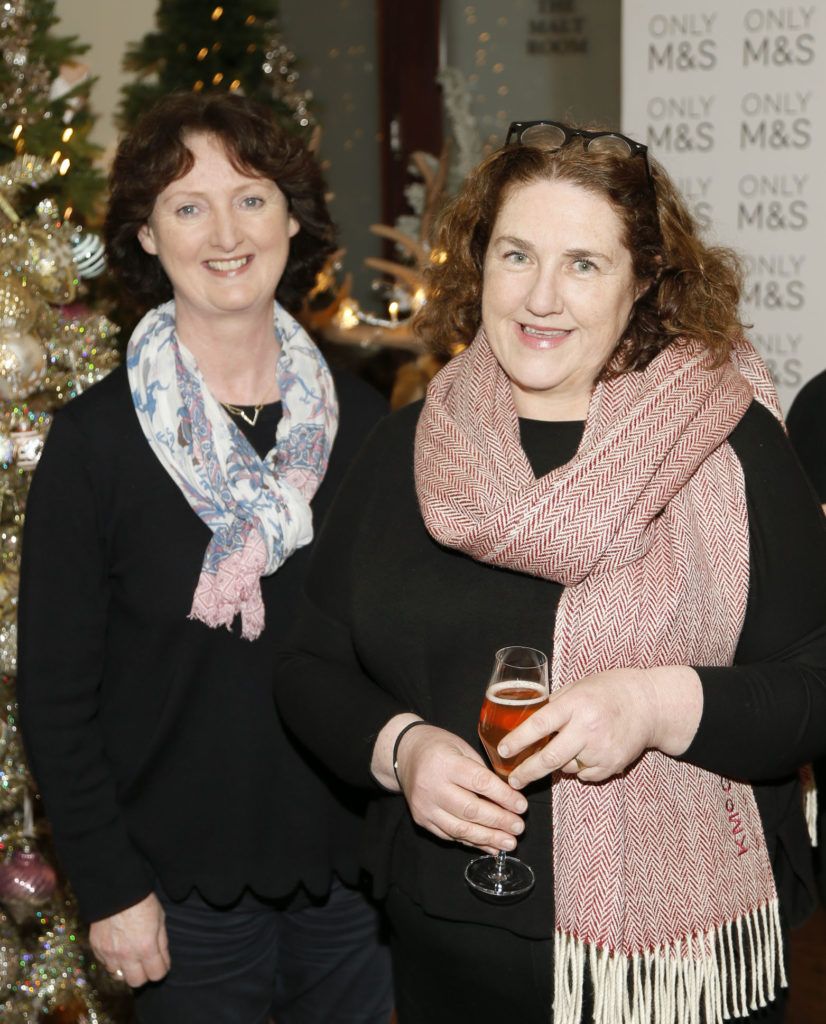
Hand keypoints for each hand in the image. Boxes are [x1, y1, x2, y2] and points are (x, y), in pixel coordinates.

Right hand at [89, 892, 170, 987]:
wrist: (114, 889)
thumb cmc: (141, 900)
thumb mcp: (160, 918)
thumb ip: (162, 942)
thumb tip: (163, 960)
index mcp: (146, 947)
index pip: (156, 975)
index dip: (161, 970)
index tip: (161, 964)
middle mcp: (127, 955)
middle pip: (136, 982)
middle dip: (143, 975)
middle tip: (145, 964)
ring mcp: (109, 953)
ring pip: (118, 975)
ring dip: (125, 968)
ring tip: (129, 955)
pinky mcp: (96, 948)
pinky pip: (105, 964)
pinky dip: (112, 960)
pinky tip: (117, 947)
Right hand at [394, 723, 528, 854]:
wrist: (404, 754)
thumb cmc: (438, 747)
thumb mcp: (461, 747)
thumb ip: (482, 770)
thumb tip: (508, 796)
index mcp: (445, 763)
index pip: (480, 783)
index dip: (503, 797)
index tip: (522, 806)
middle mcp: (432, 786)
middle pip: (471, 810)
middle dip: (499, 821)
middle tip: (519, 827)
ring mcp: (425, 807)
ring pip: (460, 829)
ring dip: (488, 838)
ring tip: (509, 842)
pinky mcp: (422, 820)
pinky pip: (450, 835)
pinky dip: (473, 843)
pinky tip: (490, 846)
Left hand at [499, 666, 702, 786]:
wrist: (649, 705)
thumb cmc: (609, 690)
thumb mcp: (578, 687)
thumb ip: (554, 705)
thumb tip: (526, 723)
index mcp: (576, 704)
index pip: (540, 725)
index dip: (518, 740)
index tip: (502, 751)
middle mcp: (588, 728)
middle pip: (550, 758)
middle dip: (527, 772)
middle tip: (512, 780)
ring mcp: (602, 750)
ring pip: (566, 768)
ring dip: (559, 763)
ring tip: (570, 745)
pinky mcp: (613, 765)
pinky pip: (584, 775)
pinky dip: (579, 768)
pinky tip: (588, 750)